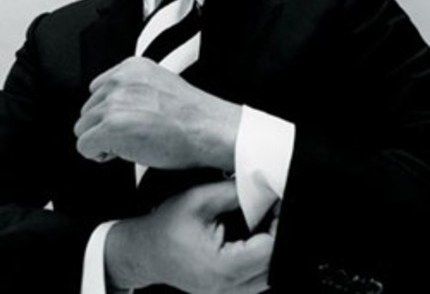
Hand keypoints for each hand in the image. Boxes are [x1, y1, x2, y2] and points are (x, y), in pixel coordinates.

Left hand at [74, 57, 241, 170]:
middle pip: (88, 110)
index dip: (110, 110)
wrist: (208, 129)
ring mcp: (113, 103)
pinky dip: (98, 154)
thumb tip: (114, 106)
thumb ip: (133, 88)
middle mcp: (119, 81)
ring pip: (83, 128)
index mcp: (131, 67)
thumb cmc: (192, 116)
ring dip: (101, 139)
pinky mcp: (110, 127)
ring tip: (129, 143)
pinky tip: (121, 153)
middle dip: (104, 126)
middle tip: (131, 135)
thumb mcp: (160, 84)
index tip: (126, 120)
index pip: (98, 89)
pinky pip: (84, 146)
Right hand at [105, 180, 274, 292]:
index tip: (280, 204)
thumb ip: (232, 193)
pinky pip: (255, 279)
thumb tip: (261, 185)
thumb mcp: (199, 199)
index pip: (268, 251)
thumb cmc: (167, 225)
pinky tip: (255, 236)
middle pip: (272, 266)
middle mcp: (228, 288)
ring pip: (266, 276)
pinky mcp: (226, 291)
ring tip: (267, 222)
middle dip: (278, 237)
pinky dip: (260, 259)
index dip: (279, 226)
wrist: (144, 250)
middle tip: (277, 211)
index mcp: (222, 267)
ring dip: (270, 249)